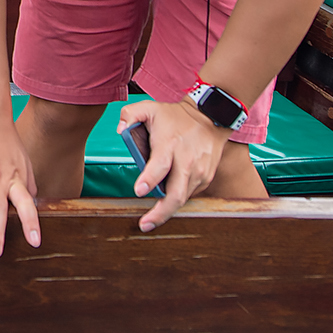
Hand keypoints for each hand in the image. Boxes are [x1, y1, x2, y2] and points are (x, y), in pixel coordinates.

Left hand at [118, 99, 227, 231]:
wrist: (212, 116)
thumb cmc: (177, 115)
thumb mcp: (150, 107)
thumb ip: (130, 114)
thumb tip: (119, 129)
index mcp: (170, 145)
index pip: (160, 166)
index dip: (149, 180)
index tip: (139, 191)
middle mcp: (187, 161)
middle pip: (176, 194)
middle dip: (160, 213)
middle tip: (144, 225)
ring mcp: (199, 171)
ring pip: (183, 198)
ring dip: (167, 210)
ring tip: (152, 218)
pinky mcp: (206, 177)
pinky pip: (189, 194)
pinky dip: (177, 199)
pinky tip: (167, 201)